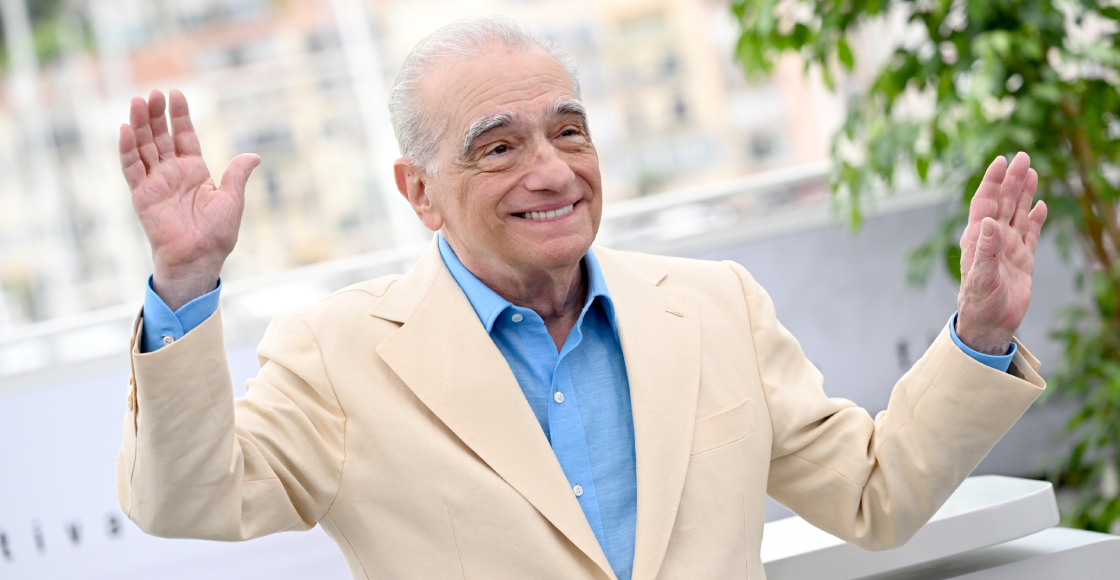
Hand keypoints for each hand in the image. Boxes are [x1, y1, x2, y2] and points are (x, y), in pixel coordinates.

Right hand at [120, 89, 259, 309]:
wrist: (200, 258)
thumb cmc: (217, 234)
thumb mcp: (232, 199)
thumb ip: (236, 174)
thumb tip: (254, 156)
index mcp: (194, 171)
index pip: (183, 136)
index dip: (179, 116)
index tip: (176, 93)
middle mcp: (172, 173)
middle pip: (160, 137)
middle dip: (156, 114)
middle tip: (153, 92)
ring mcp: (155, 182)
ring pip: (144, 147)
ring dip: (140, 124)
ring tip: (137, 100)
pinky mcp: (142, 195)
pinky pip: (131, 168)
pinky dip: (127, 149)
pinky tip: (124, 129)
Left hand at [956, 152, 1047, 354]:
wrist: (990, 324)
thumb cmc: (979, 302)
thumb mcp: (981, 276)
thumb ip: (985, 249)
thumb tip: (988, 221)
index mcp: (977, 238)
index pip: (984, 202)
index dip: (992, 181)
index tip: (1000, 161)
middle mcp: (992, 239)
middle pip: (1003, 202)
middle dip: (1011, 180)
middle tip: (1023, 157)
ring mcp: (1008, 248)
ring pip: (1017, 214)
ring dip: (1024, 194)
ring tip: (1032, 172)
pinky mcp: (1022, 260)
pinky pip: (1030, 234)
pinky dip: (1035, 219)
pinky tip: (1040, 205)